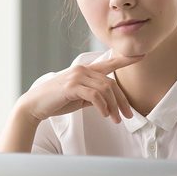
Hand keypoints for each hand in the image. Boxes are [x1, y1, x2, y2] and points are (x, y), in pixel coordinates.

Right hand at [17, 55, 143, 124]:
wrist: (34, 106)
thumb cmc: (56, 101)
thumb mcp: (79, 97)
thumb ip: (93, 95)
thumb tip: (107, 102)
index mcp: (84, 70)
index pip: (109, 63)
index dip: (125, 59)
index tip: (141, 56)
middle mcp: (82, 69)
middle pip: (111, 82)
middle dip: (122, 100)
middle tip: (128, 116)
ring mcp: (76, 76)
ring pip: (105, 89)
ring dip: (113, 106)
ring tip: (115, 120)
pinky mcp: (71, 86)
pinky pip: (95, 95)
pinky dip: (103, 106)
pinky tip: (104, 115)